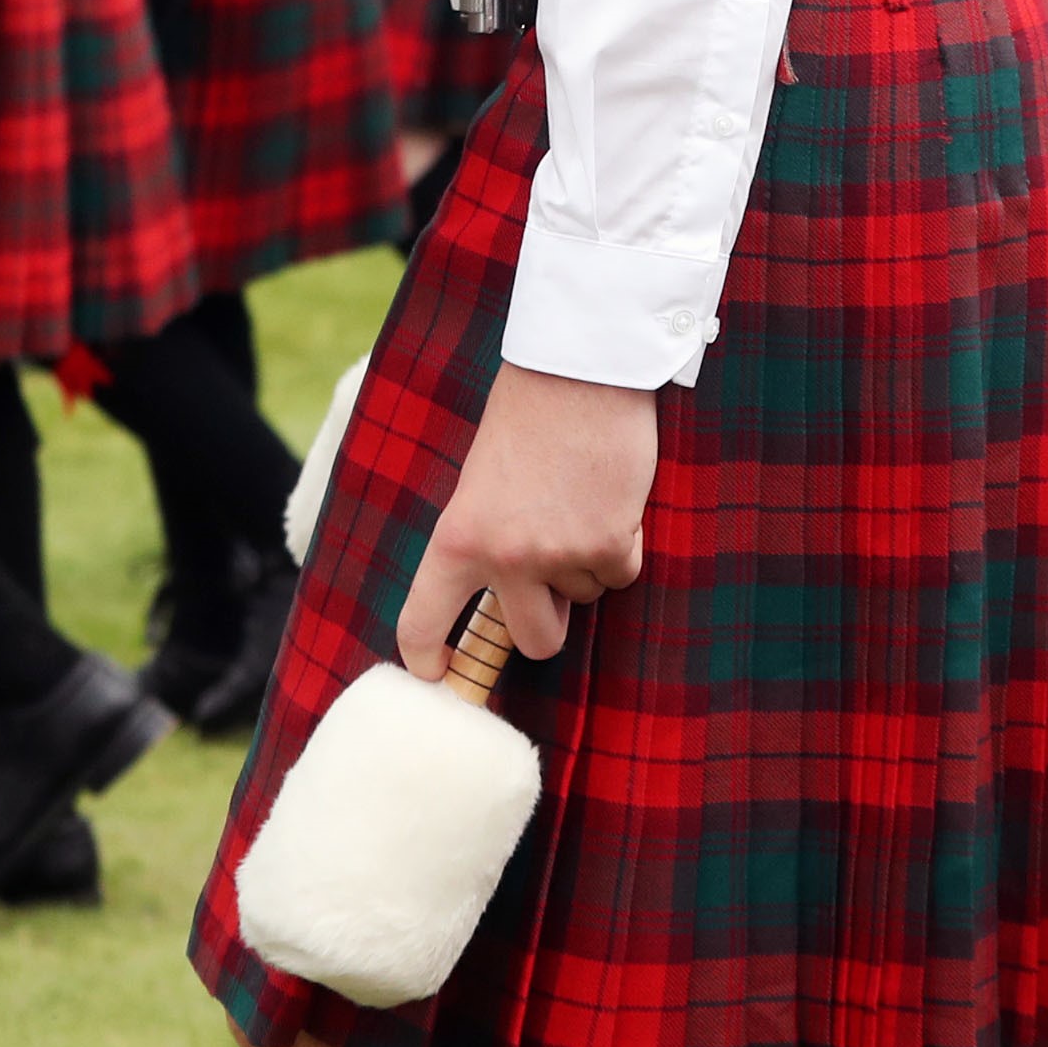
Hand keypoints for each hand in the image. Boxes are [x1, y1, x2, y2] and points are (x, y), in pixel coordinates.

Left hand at [398, 363, 655, 670]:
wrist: (580, 373)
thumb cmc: (527, 420)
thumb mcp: (479, 488)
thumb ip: (484, 544)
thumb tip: (504, 602)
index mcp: (455, 540)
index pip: (423, 622)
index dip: (429, 660)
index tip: (441, 673)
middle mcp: (504, 558)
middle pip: (534, 640)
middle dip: (551, 623)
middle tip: (555, 591)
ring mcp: (559, 554)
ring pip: (585, 597)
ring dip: (589, 564)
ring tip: (580, 503)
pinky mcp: (610, 542)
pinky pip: (622, 573)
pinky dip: (624, 545)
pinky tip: (612, 500)